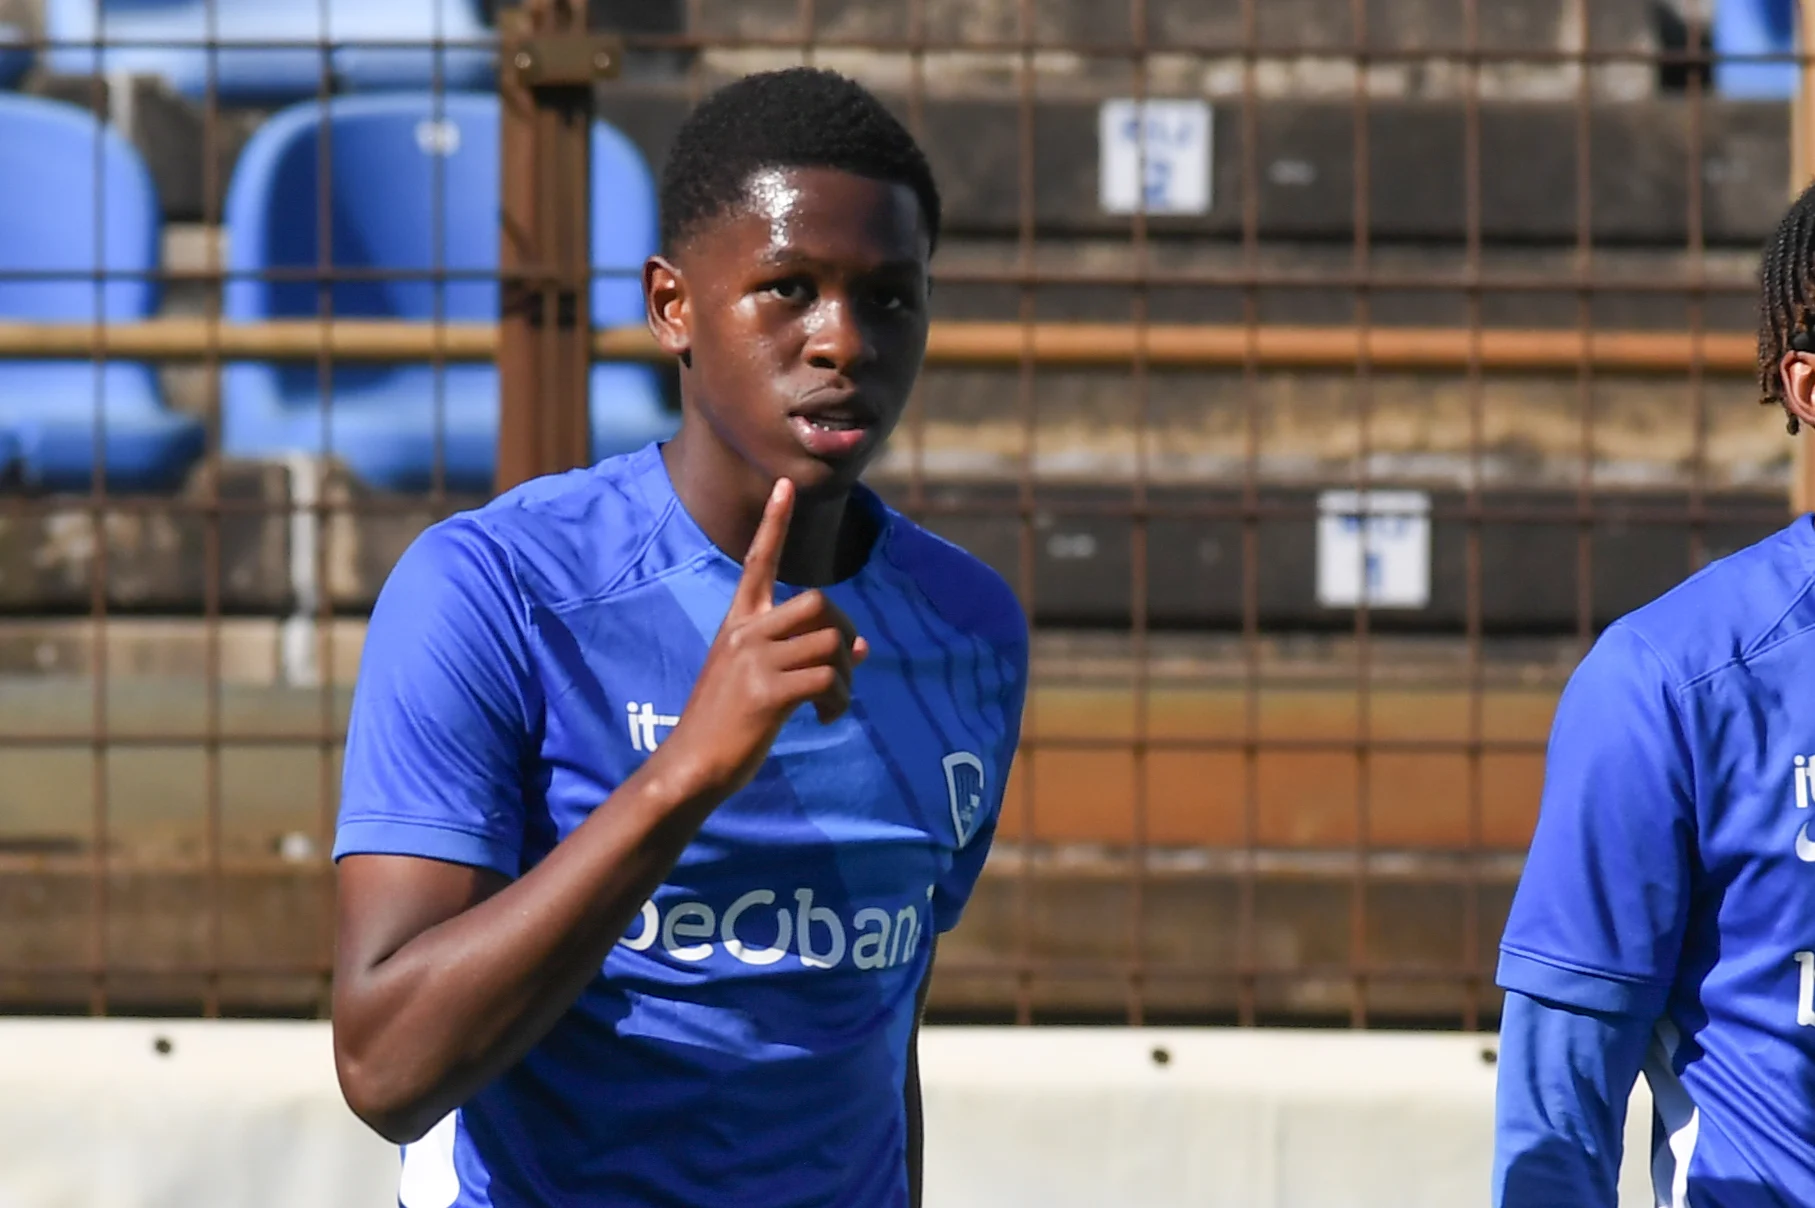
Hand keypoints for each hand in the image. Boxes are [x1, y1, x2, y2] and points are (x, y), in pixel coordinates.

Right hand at [651, 479, 869, 801]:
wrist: (691, 765)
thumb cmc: (727, 725)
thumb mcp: (759, 680)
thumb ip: (803, 657)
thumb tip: (860, 647)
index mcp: (738, 624)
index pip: (759, 562)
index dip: (775, 523)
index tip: (785, 484)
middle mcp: (745, 634)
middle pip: (819, 603)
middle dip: (845, 632)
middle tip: (843, 669)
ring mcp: (754, 661)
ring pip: (830, 642)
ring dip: (846, 677)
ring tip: (832, 702)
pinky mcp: (766, 692)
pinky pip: (827, 680)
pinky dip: (838, 701)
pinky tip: (824, 718)